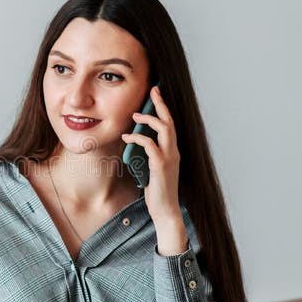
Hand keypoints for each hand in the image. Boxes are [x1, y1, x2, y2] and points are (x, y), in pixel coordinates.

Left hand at [121, 86, 187, 253]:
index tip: (156, 94)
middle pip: (170, 122)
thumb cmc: (157, 191)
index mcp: (172, 151)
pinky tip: (127, 136)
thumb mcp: (151, 168)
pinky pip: (150, 145)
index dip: (163, 109)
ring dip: (149, 120)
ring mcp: (169, 158)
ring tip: (135, 116)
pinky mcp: (161, 166)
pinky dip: (138, 137)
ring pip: (164, 130)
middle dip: (161, 105)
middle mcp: (173, 152)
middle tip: (153, 91)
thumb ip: (147, 155)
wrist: (165, 210)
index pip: (170, 125)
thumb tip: (134, 143)